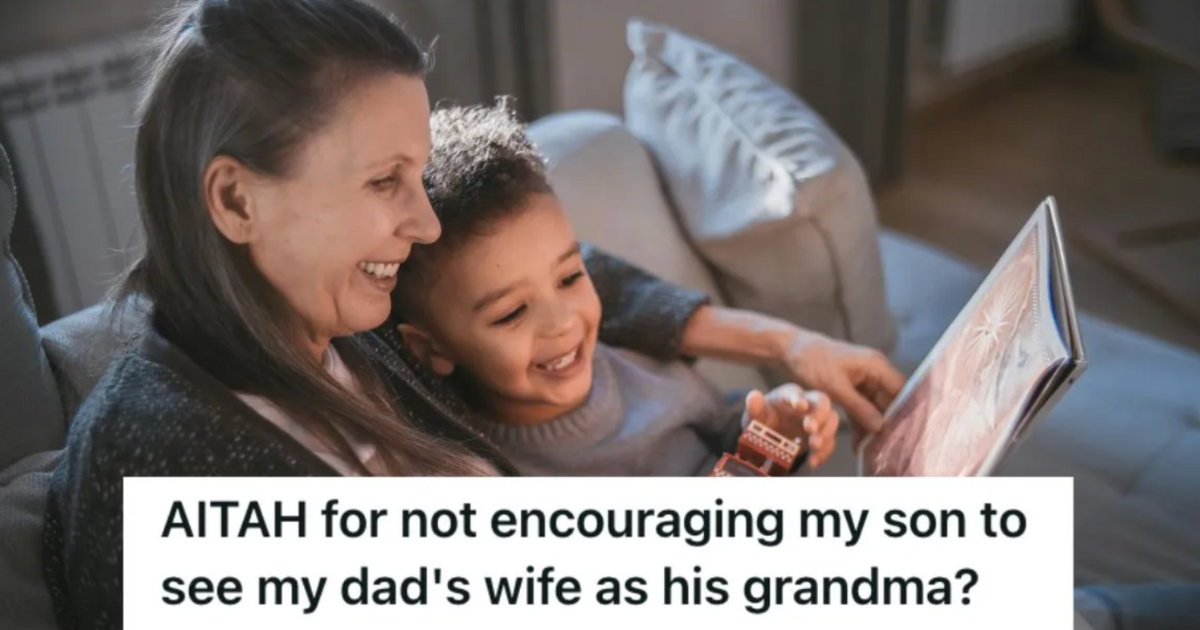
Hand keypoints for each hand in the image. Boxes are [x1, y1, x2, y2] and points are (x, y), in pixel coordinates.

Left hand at [743, 384, 838, 468]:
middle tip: (809, 429)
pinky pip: (829, 442)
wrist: (769, 436)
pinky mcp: (821, 435)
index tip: (799, 406)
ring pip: (832, 419)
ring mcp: (817, 419)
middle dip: (818, 415)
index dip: (798, 398)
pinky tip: (813, 462)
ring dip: (826, 433)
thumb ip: (754, 408)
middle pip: (822, 402)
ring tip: (814, 446)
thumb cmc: (763, 420)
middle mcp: (807, 403)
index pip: (796, 392)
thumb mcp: (755, 416)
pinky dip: (824, 453)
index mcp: (788, 395)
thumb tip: (753, 396)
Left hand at [778, 329, 905, 444]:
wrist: (790, 350)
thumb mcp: (835, 388)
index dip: (905, 412)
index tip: (903, 434)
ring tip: (871, 450)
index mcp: (876, 365)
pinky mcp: (853, 386)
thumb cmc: (811, 362)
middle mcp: (875, 371)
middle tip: (886, 448)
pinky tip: (858, 442)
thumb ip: (859, 407)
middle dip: (888, 423)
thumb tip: (881, 427)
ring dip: (873, 426)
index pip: (902, 390)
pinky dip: (860, 422)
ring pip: (876, 406)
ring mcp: (864, 379)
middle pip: (890, 401)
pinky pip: (863, 406)